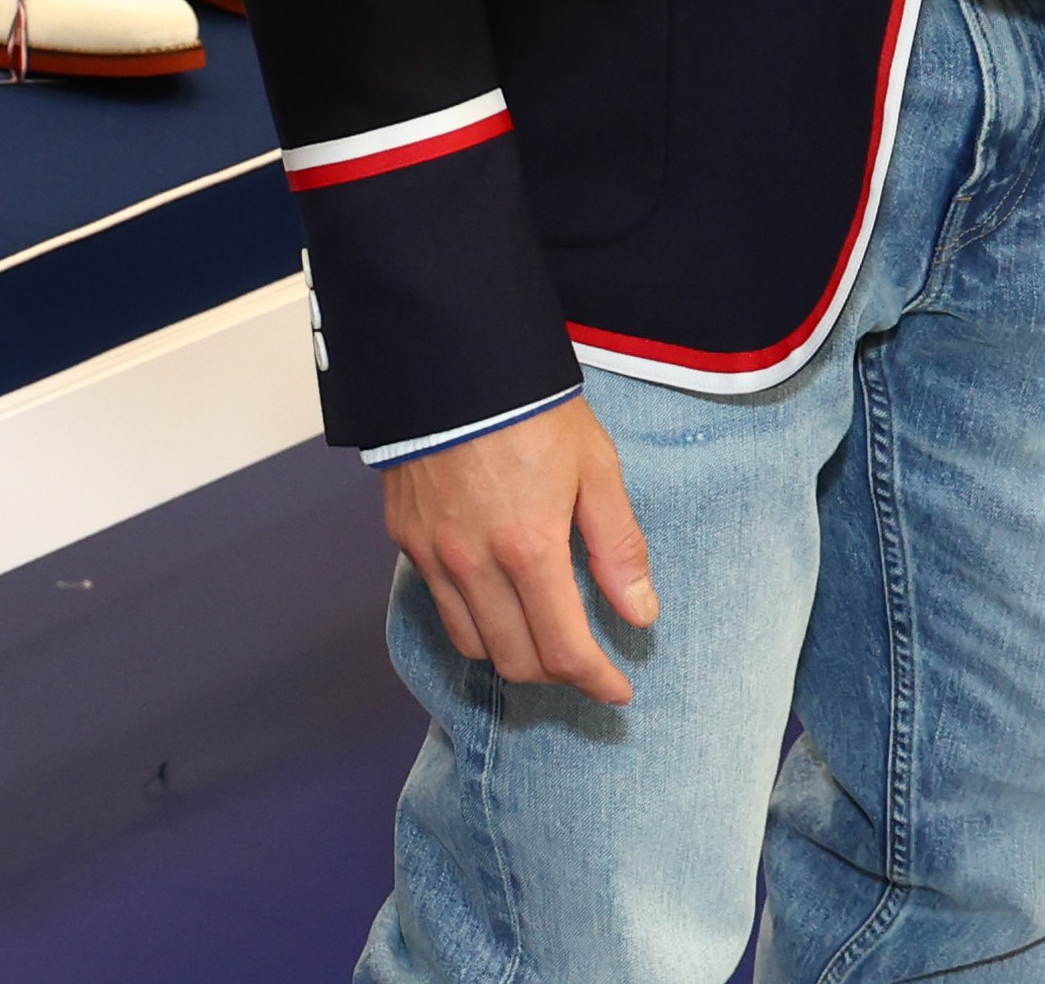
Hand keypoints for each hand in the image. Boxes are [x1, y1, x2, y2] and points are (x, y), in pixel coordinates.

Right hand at [379, 393, 656, 706]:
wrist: (448, 354)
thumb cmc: (529, 407)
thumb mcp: (594, 466)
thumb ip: (617, 546)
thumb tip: (639, 615)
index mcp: (528, 549)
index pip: (565, 652)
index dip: (597, 682)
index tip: (617, 689)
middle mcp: (474, 563)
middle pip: (517, 661)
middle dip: (559, 673)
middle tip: (583, 659)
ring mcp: (432, 552)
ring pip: (473, 644)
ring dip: (512, 653)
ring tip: (539, 635)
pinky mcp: (405, 535)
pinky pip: (439, 604)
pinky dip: (472, 619)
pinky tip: (495, 598)